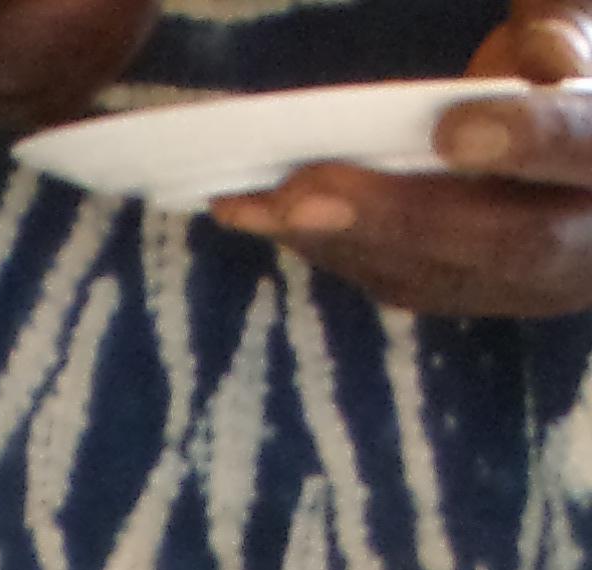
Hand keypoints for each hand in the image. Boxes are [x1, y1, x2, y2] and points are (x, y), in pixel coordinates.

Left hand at [211, 15, 591, 307]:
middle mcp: (584, 241)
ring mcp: (530, 283)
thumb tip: (537, 52)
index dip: (528, 142)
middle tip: (302, 191)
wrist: (586, 169)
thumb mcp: (580, 35)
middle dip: (398, 215)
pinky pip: (398, 279)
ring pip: (436, 274)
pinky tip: (262, 216)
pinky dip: (328, 246)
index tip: (452, 128)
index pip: (583, 151)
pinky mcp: (473, 296)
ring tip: (253, 203)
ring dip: (337, 239)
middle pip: (500, 240)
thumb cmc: (573, 79)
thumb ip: (561, 32)